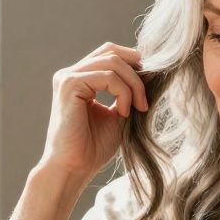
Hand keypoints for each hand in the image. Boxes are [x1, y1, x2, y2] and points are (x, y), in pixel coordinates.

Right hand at [38, 42, 148, 181]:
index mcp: (80, 78)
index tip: (150, 88)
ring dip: (133, 84)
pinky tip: (124, 112)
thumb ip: (128, 92)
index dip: (134, 64)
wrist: (74, 168)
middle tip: (145, 99)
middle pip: (112, 51)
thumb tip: (152, 73)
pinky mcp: (69, 85)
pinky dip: (122, 92)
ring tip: (138, 108)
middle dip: (136, 71)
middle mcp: (70, 73)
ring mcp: (67, 77)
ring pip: (112, 61)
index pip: (110, 54)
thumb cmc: (93, 147)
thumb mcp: (118, 114)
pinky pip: (107, 76)